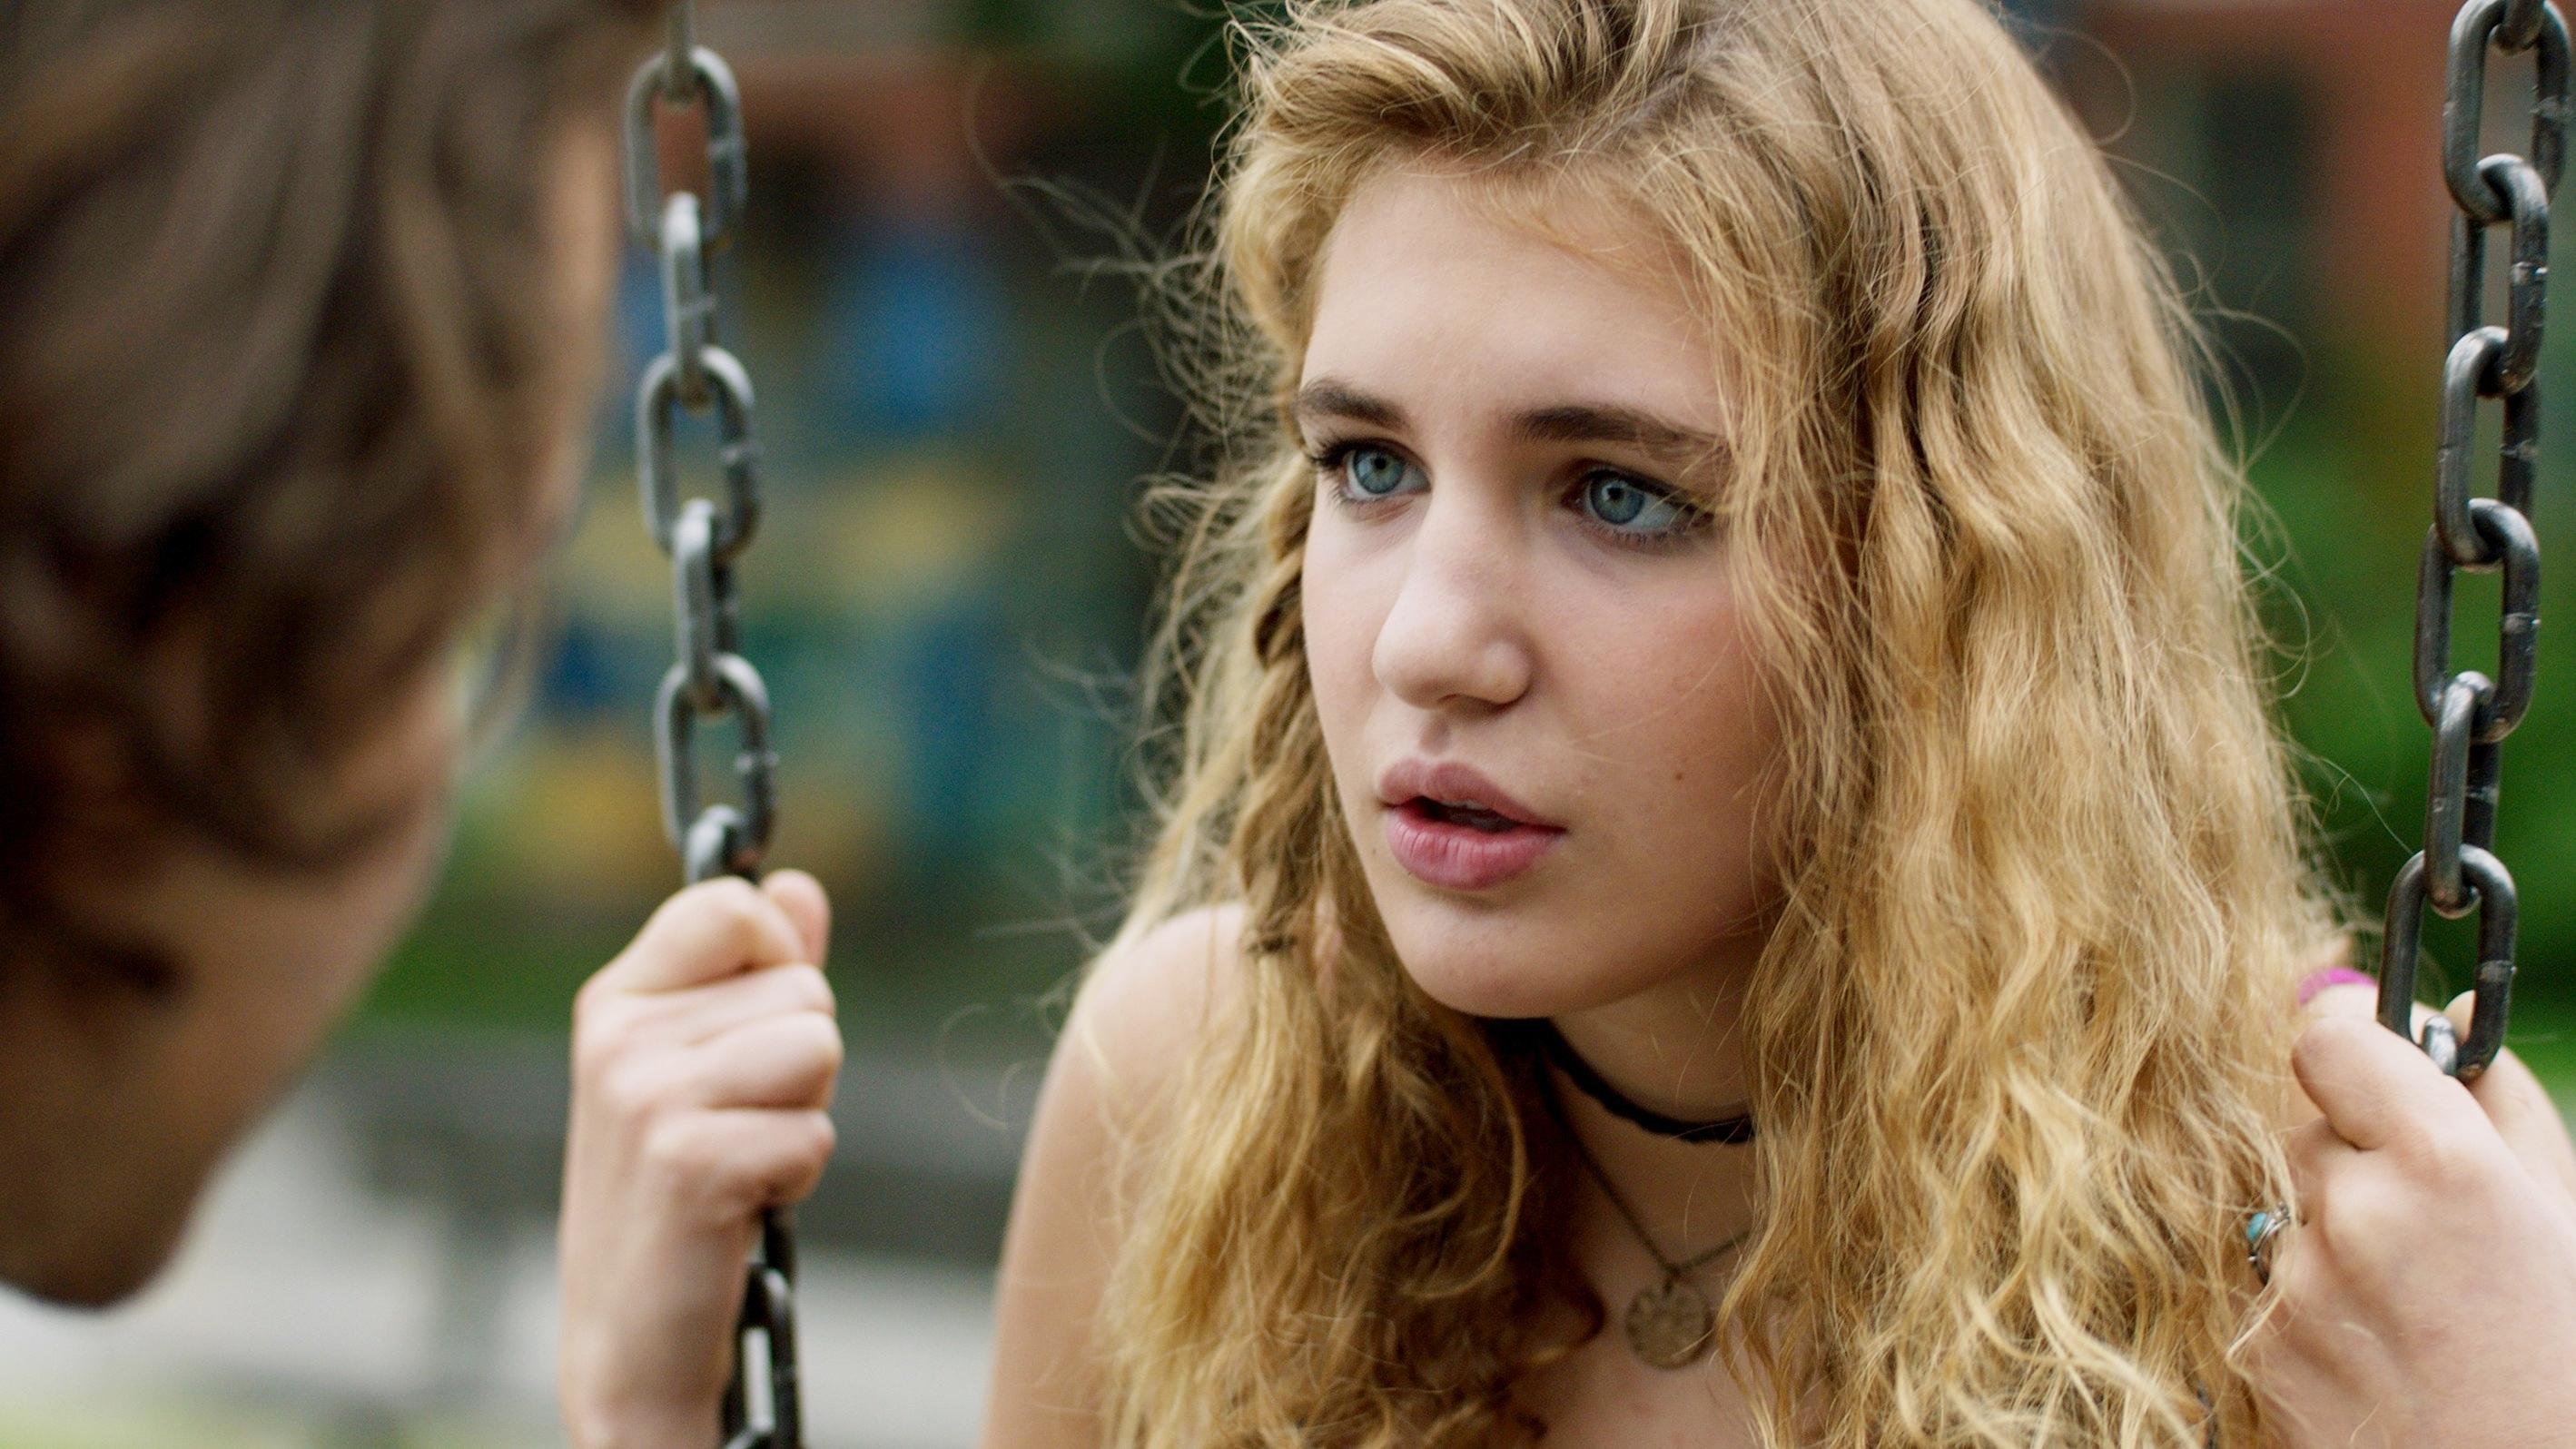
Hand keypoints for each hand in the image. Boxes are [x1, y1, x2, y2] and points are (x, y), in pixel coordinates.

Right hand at [557, 872, 839, 1448]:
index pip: (732, 906)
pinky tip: (741, 1206)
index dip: (779, 961)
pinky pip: (816, 1128)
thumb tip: (797, 885)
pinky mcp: (688, 1161)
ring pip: (819, 1045)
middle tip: (740, 1125)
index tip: (751, 1032)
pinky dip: (799, 1172)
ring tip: (743, 1159)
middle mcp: (619, 1036)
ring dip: (805, 1113)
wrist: (629, 1340)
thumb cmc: (678, 1195)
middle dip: (804, 1060)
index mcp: (616, 999)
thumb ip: (754, 973)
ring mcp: (646, 1096)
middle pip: (804, 986)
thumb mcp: (705, 1068)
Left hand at [2249, 985, 2575, 1446]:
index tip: (2376, 1061)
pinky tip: (2384, 1346)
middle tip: (2432, 1220)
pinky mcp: (2261, 1347)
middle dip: (2358, 1152)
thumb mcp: (2564, 1214)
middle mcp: (2355, 1212)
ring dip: (2337, 1232)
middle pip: (2306, 1124)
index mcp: (2441, 1163)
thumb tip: (2453, 1009)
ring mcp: (2296, 1283)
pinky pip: (2270, 1283)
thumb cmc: (2567, 1359)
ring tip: (2419, 1302)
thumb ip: (2502, 1100)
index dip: (2353, 1044)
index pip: (2328, 1035)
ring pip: (2290, 1208)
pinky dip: (2314, 1301)